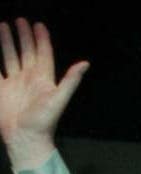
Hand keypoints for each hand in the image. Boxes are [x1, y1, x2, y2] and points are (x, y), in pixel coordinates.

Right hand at [0, 19, 87, 169]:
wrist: (25, 139)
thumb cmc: (44, 121)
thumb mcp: (59, 99)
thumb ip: (71, 80)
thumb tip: (85, 64)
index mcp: (43, 79)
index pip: (43, 54)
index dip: (41, 40)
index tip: (38, 25)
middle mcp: (29, 79)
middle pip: (26, 52)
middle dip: (24, 37)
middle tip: (20, 21)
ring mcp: (14, 84)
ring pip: (10, 57)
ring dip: (7, 43)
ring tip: (3, 26)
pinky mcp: (1, 90)